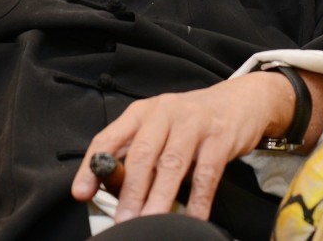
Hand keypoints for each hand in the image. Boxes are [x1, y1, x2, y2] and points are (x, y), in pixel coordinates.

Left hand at [71, 72, 293, 222]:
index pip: (109, 138)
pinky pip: (207, 173)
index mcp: (142, 113)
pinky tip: (193, 217)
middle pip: (142, 154)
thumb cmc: (192, 121)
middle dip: (129, 191)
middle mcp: (165, 113)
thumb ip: (138, 155)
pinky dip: (198, 199)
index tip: (81, 193)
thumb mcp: (160, 129)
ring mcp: (194, 123)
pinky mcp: (220, 137)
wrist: (241, 101)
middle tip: (122, 219)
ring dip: (159, 197)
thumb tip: (113, 192)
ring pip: (172, 164)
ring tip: (148, 222)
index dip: (93, 167)